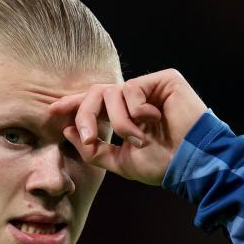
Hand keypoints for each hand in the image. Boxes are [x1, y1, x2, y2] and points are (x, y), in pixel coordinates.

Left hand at [47, 68, 207, 185]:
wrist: (191, 164)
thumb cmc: (162, 164)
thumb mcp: (120, 161)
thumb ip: (94, 148)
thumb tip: (66, 130)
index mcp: (125, 114)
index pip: (93, 103)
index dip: (72, 104)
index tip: (52, 112)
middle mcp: (135, 97)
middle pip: (95, 93)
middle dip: (86, 116)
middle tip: (89, 138)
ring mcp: (149, 87)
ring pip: (112, 94)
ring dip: (120, 123)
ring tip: (139, 140)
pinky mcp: (164, 79)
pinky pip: (132, 89)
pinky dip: (136, 112)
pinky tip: (155, 122)